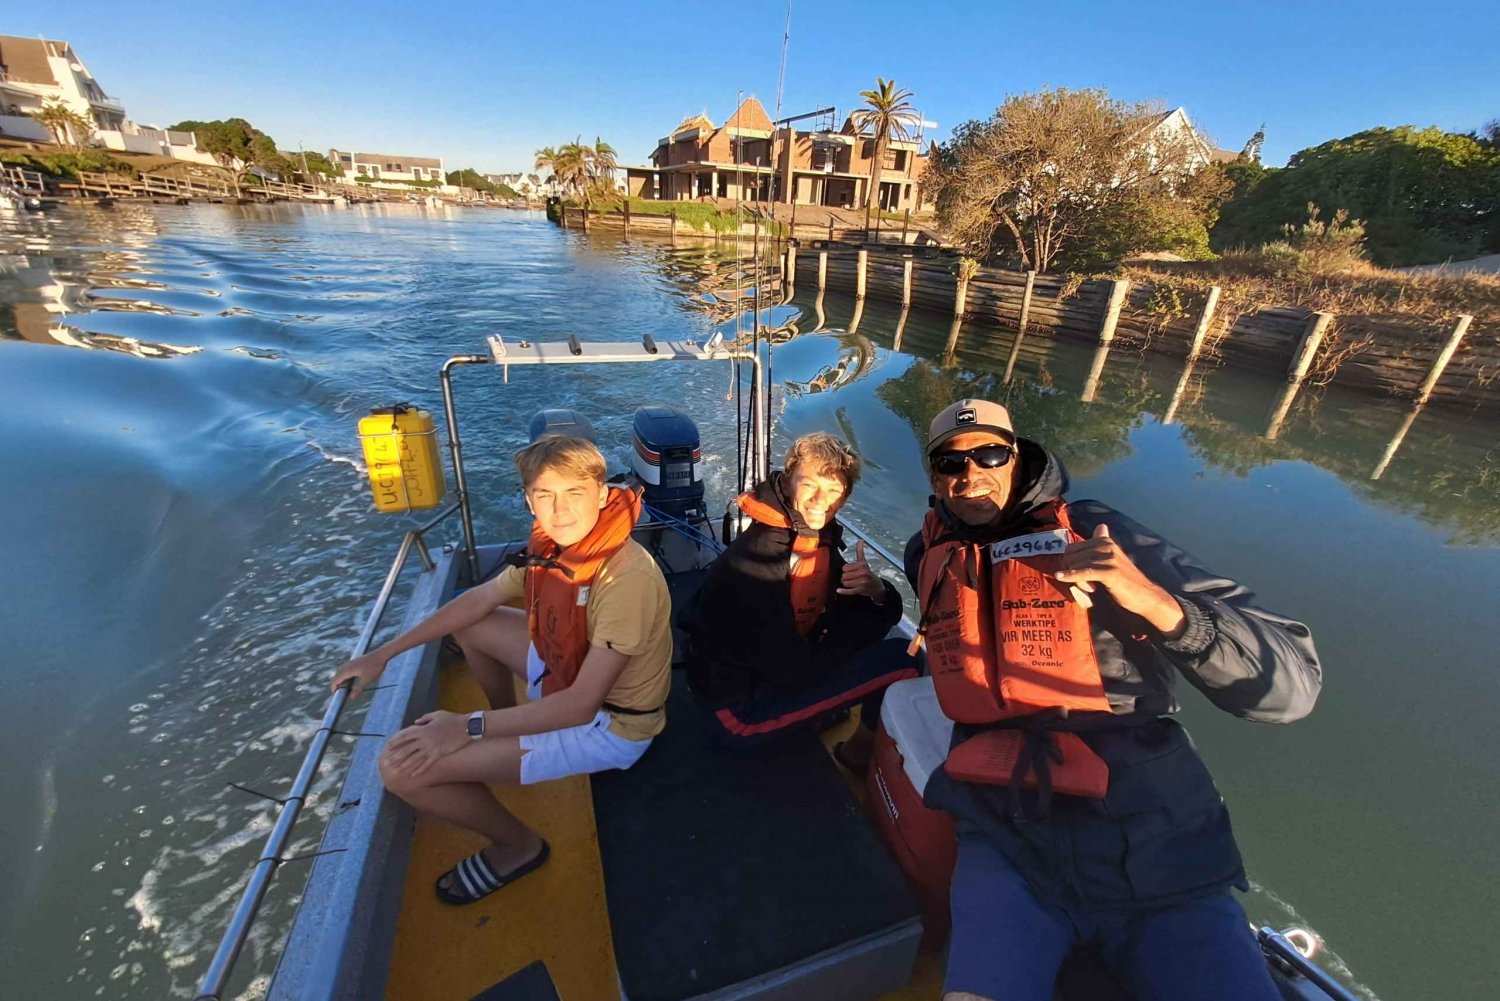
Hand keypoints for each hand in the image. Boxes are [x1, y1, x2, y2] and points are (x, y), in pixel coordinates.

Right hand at [330, 651, 388, 697]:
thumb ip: (358, 689)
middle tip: (341, 694)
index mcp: (347, 670)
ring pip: (340, 673)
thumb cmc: (375, 667)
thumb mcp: (367, 680)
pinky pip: (345, 670)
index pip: (335, 680)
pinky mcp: (354, 661)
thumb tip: (351, 698)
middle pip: (336, 677)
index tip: (337, 696)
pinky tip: (350, 681)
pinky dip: (345, 676)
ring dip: (341, 681)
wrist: (381, 655)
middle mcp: (346, 665)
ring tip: (345, 689)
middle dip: (336, 685)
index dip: (334, 689)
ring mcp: (350, 662)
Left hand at [380, 710, 468, 777]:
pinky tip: (413, 775)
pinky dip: (419, 770)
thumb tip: (415, 722)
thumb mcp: (437, 714)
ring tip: (397, 771)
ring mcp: (432, 748)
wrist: (467, 727)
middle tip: (388, 763)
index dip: (396, 740)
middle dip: (397, 756)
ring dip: (405, 765)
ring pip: (415, 758)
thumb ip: (424, 718)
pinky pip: (427, 764)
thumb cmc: (452, 719)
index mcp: (423, 729)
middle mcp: (425, 739)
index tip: (389, 746)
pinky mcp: (439, 754)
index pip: (405, 735)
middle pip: (407, 749)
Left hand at [837, 541, 886, 601]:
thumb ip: (860, 551)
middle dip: (845, 578)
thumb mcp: (864, 562)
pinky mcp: (861, 590)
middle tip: (852, 578)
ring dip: (846, 584)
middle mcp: (863, 573)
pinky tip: (839, 590)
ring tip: (852, 583)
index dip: (845, 570)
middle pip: (844, 576)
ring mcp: (862, 582)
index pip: (844, 568)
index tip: (850, 571)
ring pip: (845, 583)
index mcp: (862, 565)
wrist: (877, 586)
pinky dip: (843, 591)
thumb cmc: (868, 574)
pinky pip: (849, 591)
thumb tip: (860, 541)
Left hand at [1053, 525, 1184, 636]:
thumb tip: (1100, 525)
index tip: (1078, 574)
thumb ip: (1103, 543)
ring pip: (1077, 564)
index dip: (1070, 562)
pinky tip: (1060, 577)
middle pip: (1072, 556)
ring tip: (1089, 588)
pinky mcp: (1110, 572)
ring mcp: (1109, 559)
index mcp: (1105, 541)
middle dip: (1071, 570)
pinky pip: (1084, 572)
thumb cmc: (1126, 580)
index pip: (1073, 548)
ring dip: (1076, 579)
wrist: (1145, 595)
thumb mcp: (1113, 558)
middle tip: (1084, 584)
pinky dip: (1070, 576)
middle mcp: (1107, 546)